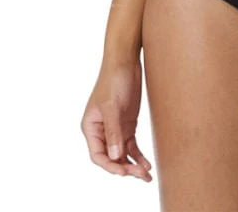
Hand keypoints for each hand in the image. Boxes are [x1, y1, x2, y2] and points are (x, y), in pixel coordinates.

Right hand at [80, 56, 153, 180]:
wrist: (126, 61)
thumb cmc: (113, 79)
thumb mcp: (112, 106)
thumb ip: (113, 131)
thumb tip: (115, 157)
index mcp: (91, 127)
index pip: (98, 155)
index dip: (110, 166)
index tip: (124, 171)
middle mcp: (101, 131)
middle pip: (111, 157)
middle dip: (125, 168)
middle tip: (140, 174)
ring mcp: (115, 128)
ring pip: (122, 154)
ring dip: (133, 165)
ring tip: (146, 176)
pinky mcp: (127, 124)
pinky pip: (131, 145)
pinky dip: (138, 155)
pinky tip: (146, 164)